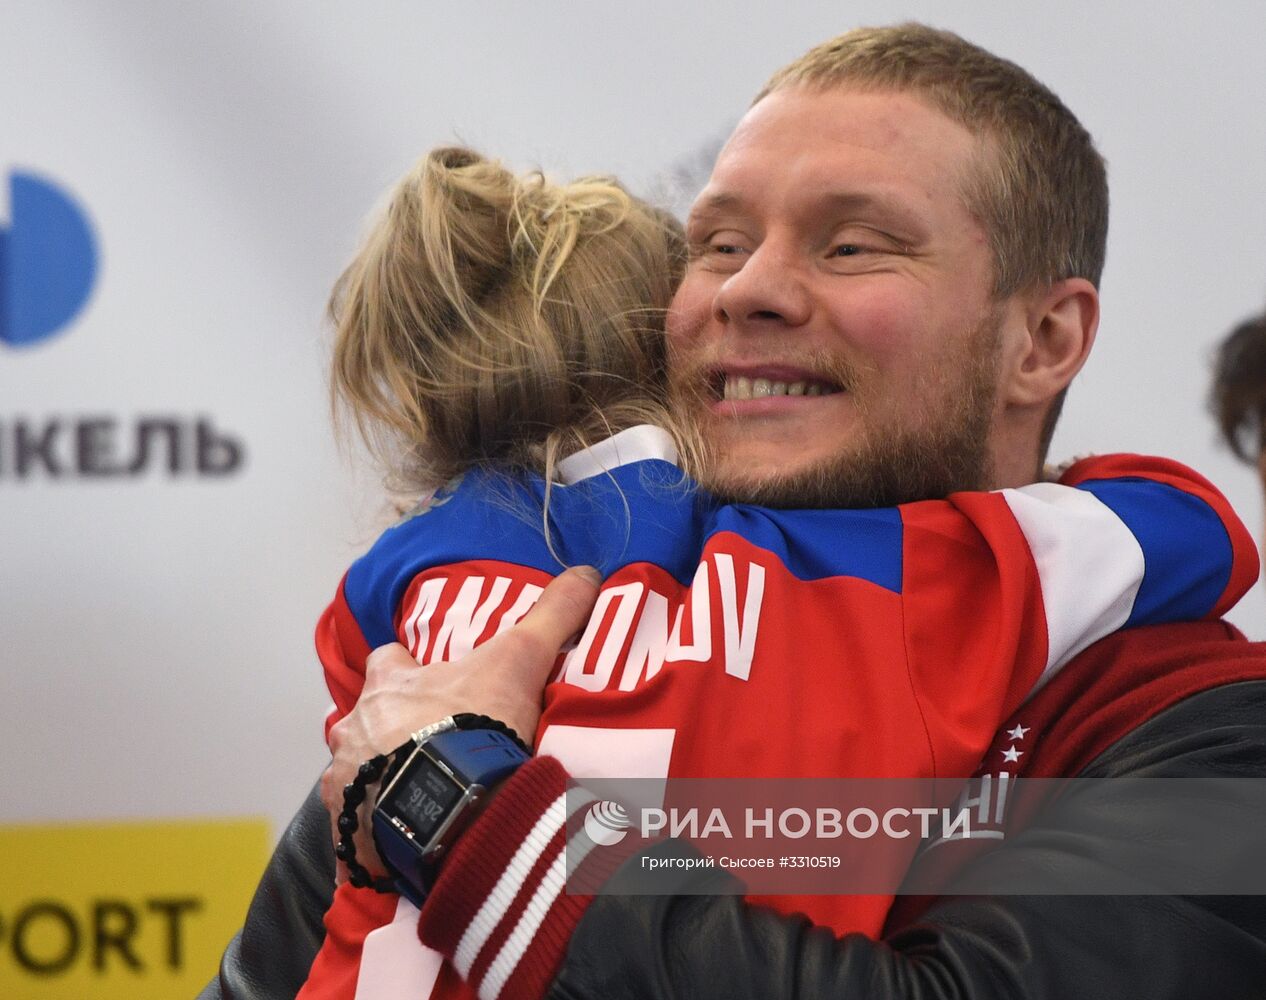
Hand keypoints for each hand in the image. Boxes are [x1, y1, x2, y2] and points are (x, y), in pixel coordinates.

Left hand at [320, 565, 601, 880]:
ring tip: (419, 796)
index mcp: (388, 685)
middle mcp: (355, 730)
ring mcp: (346, 783)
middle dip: (386, 730)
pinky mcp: (351, 833)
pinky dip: (375, 834)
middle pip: (363, 721)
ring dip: (378, 782)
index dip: (404, 669)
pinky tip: (406, 842)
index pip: (385, 662)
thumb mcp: (520, 661)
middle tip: (426, 745)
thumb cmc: (473, 724)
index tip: (426, 679)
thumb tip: (585, 572)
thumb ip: (550, 616)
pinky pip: (357, 832)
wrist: (453, 808)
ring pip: (354, 775)